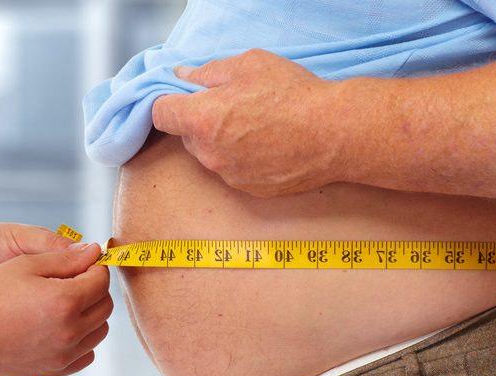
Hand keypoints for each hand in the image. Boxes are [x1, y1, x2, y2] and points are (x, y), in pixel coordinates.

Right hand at [0, 243, 112, 375]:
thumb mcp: (25, 265)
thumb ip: (65, 258)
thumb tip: (95, 251)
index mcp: (65, 301)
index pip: (101, 281)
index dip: (95, 268)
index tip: (83, 265)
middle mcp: (69, 332)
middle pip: (105, 308)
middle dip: (96, 291)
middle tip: (75, 283)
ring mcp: (63, 356)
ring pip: (99, 332)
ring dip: (91, 316)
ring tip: (66, 305)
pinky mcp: (54, 372)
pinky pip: (85, 355)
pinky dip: (82, 341)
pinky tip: (61, 328)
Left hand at [151, 49, 344, 197]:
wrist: (335, 133)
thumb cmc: (293, 94)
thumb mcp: (248, 65)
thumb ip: (207, 73)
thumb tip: (184, 77)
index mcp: (201, 119)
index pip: (160, 113)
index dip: (169, 101)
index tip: (183, 97)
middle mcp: (208, 153)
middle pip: (186, 136)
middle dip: (200, 120)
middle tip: (233, 104)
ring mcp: (227, 175)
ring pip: (210, 154)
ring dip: (222, 140)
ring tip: (257, 125)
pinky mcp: (247, 189)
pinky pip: (232, 170)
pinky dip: (242, 158)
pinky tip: (269, 144)